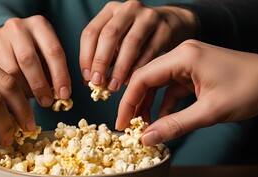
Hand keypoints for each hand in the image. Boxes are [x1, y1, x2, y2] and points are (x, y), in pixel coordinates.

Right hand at [0, 15, 71, 106]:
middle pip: (28, 60)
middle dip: (39, 84)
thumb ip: (53, 72)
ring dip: (23, 91)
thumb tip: (60, 96)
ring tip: (31, 102)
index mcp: (39, 25)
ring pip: (10, 71)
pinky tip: (15, 100)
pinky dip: (7, 93)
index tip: (64, 95)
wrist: (6, 41)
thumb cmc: (34, 52)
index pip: (53, 51)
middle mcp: (17, 27)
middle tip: (46, 102)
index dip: (60, 75)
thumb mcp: (47, 54)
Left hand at [80, 1, 195, 90]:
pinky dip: (139, 68)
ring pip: (130, 43)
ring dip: (120, 68)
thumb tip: (90, 82)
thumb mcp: (117, 39)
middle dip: (101, 61)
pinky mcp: (164, 29)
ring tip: (114, 86)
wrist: (171, 24)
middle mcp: (128, 9)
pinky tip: (132, 81)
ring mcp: (148, 17)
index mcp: (110, 10)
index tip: (87, 77)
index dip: (85, 57)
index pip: (91, 32)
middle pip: (109, 35)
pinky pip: (149, 51)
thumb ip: (104, 56)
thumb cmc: (137, 36)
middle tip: (98, 82)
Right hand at [116, 40, 257, 144]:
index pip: (142, 77)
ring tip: (144, 126)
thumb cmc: (249, 90)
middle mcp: (182, 54)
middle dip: (136, 104)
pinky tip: (163, 120)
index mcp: (183, 56)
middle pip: (147, 79)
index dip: (128, 102)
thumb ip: (175, 125)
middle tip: (129, 127)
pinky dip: (166, 104)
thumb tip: (146, 138)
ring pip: (158, 84)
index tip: (121, 123)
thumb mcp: (210, 112)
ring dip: (150, 104)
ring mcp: (188, 62)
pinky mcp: (195, 72)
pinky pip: (172, 87)